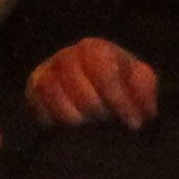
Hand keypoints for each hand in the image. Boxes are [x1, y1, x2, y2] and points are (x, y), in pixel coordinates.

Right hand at [26, 37, 160, 130]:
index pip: (105, 74)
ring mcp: (46, 72)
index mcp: (95, 49)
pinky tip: (69, 130)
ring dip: (75, 119)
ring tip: (89, 128)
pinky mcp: (32, 90)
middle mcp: (67, 56)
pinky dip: (53, 121)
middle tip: (108, 124)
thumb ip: (145, 88)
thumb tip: (145, 108)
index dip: (121, 102)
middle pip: (81, 90)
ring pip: (55, 96)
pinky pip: (37, 106)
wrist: (87, 82)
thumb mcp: (138, 81)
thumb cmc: (118, 81)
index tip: (134, 124)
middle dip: (99, 113)